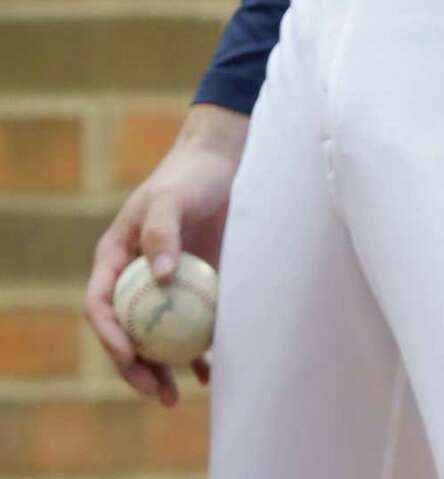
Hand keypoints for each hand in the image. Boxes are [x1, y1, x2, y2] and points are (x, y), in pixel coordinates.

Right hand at [84, 103, 248, 406]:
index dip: (109, 335)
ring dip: (162, 370)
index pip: (101, 304)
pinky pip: (190, 328)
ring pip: (156, 338)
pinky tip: (211, 373)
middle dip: (134, 369)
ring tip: (175, 397)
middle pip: (126, 332)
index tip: (129, 356)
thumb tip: (160, 278)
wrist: (224, 163)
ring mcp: (165, 287)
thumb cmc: (190, 175)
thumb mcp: (170, 197)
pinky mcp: (194, 289)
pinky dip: (197, 352)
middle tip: (155, 392)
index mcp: (115, 258)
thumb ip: (161, 232)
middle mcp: (136, 279)